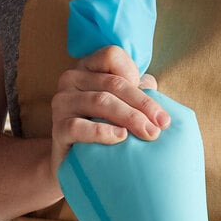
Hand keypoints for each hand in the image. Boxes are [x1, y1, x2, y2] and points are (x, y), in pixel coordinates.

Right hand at [50, 45, 169, 177]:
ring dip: (130, 117)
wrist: (75, 164)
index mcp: (88, 68)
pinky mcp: (58, 128)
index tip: (152, 102)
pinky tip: (121, 137)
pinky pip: (79, 126)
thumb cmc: (104, 131)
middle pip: (113, 83)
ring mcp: (62, 103)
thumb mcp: (122, 107)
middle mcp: (71, 79)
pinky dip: (103, 131)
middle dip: (143, 104)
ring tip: (150, 133)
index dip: (134, 73)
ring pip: (100, 102)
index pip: (112, 56)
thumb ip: (136, 92)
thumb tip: (150, 85)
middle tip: (162, 124)